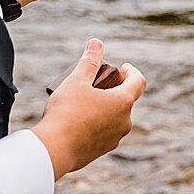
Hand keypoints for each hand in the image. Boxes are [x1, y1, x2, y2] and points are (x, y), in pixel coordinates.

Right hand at [32, 39, 146, 179]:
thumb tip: (97, 42)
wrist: (54, 149)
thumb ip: (89, 61)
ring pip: (115, 118)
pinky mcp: (102, 151)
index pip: (138, 82)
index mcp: (123, 102)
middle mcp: (124, 122)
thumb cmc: (67, 111)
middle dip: (114, 89)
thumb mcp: (77, 80)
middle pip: (125, 100)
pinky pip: (104, 132)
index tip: (123, 67)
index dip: (132, 71)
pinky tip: (79, 121)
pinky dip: (96, 124)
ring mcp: (114, 138)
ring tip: (85, 102)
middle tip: (97, 83)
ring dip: (105, 108)